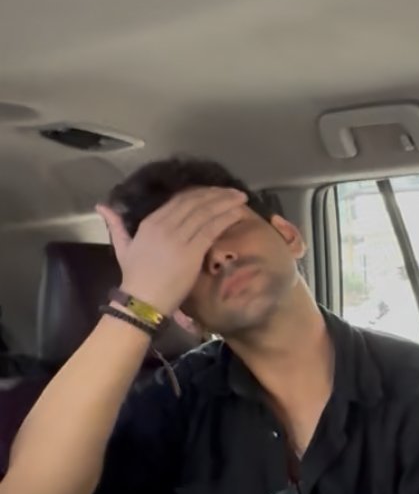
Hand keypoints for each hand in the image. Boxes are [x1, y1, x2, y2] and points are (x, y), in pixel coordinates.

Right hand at [96, 187, 246, 317]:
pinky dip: (226, 219)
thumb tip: (101, 206)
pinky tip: (238, 214)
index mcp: (150, 223)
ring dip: (226, 203)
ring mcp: (179, 238)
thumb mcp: (122, 246)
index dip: (200, 193)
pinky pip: (212, 229)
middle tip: (234, 192)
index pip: (179, 200)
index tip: (214, 192)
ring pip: (206, 213)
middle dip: (217, 194)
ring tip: (241, 198)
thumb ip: (116, 224)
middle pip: (195, 202)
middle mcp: (165, 225)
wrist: (142, 301)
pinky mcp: (192, 252)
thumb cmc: (134, 276)